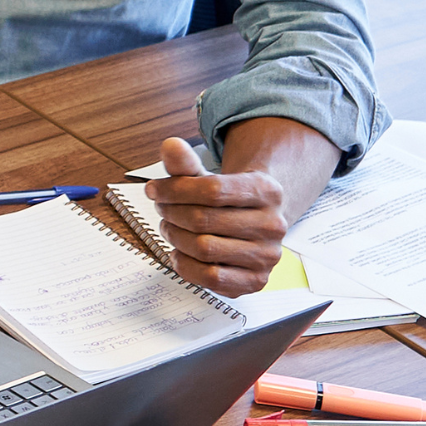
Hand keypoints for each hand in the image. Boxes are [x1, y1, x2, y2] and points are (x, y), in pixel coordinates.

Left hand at [146, 135, 290, 293]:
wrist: (254, 225)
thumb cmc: (226, 201)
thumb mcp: (207, 178)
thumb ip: (186, 164)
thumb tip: (170, 145)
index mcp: (266, 190)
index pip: (212, 189)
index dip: (174, 190)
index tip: (152, 190)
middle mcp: (273, 224)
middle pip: (203, 220)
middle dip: (171, 214)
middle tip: (161, 210)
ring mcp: (267, 255)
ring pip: (203, 248)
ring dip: (175, 238)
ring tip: (171, 229)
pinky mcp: (256, 280)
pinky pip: (210, 277)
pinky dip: (185, 265)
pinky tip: (180, 253)